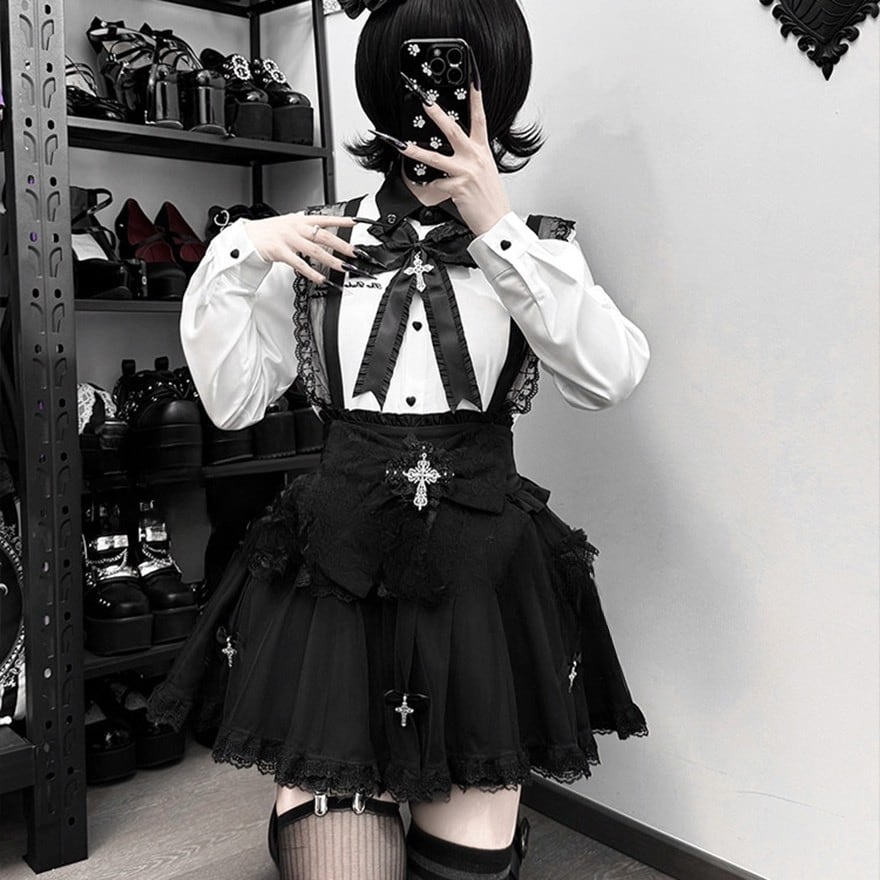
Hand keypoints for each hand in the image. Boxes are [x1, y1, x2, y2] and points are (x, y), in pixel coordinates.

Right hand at [242, 213, 379, 286]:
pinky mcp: (281, 252)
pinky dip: (312, 272)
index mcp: (300, 220)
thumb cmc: (269, 232)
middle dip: (341, 245)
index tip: (355, 222)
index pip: (324, 218)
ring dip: (332, 260)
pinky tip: (321, 278)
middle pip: (323, 236)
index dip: (341, 220)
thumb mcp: (289, 225)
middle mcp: (296, 228)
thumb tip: (323, 235)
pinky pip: (300, 264)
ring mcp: (288, 239)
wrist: (248, 237)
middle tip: (354, 252)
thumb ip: (306, 229)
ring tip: (343, 268)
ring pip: (315, 250)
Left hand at [380, 84, 511, 236]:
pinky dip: (428, 186)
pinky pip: (435, 184)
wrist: (497, 221)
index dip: (477, 95)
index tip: (472, 76)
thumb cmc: (490, 198)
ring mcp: (466, 172)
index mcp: (482, 150)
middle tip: (424, 100)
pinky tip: (424, 187)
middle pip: (453, 130)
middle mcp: (475, 157)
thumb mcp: (485, 170)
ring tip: (401, 144)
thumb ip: (472, 156)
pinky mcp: (457, 187)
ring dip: (415, 150)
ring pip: (435, 158)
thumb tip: (457, 149)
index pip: (480, 117)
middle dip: (437, 113)